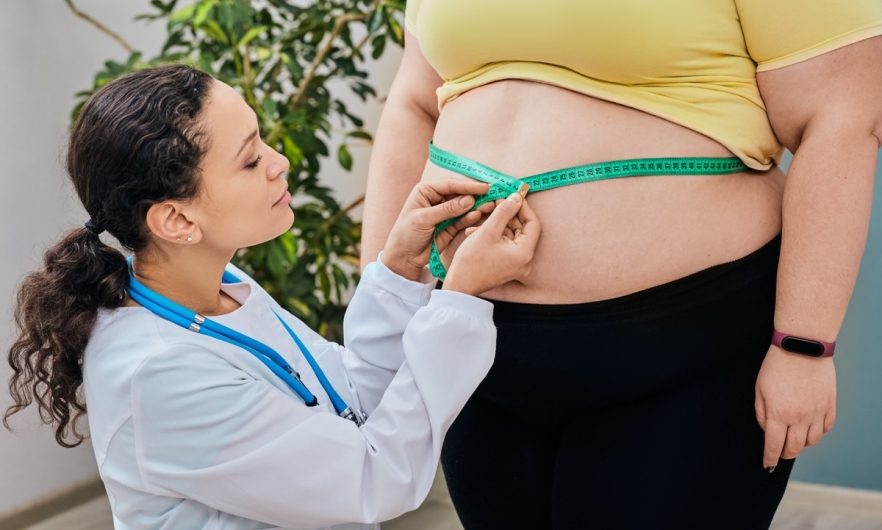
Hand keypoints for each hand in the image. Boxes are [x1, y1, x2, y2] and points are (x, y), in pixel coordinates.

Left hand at [383, 179, 490, 280]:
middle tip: (492, 195)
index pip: (450, 185)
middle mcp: (437, 198)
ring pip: (464, 206)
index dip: (467, 185)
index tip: (484, 187)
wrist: (404, 258)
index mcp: (426, 191)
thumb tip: (469, 200)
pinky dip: (471, 217)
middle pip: (460, 193)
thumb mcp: (424, 219)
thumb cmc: (406, 235)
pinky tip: (478, 215)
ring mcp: (445, 212)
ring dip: (476, 206)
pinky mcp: (451, 225)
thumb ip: (447, 210)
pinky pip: (464, 219)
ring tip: (489, 206)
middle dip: (475, 195)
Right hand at [442, 193, 540, 295]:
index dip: (523, 207)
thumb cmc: (472, 261)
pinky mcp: (507, 266)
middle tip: (495, 203)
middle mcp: (524, 261)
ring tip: (481, 220)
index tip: (513, 196)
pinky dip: (495, 236)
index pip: (533, 223)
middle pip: (522, 230)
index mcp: (524, 253)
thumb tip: (516, 197)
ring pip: (512, 236)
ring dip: (498, 225)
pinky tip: (477, 232)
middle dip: (508, 215)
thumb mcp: (488, 231)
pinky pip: (505, 245)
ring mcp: (516, 265)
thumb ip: (504, 211)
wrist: (459, 286)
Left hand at [755, 345, 835, 470]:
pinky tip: (810, 429)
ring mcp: (816, 413)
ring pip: (812, 441)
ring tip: (794, 440)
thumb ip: (762, 414)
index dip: (770, 458)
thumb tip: (767, 431)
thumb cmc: (775, 367)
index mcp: (778, 414)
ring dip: (802, 445)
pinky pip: (826, 428)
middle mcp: (799, 418)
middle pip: (794, 448)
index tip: (767, 465)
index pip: (774, 446)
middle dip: (785, 454)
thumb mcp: (759, 390)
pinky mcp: (830, 405)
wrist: (801, 348)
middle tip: (780, 453)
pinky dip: (818, 433)